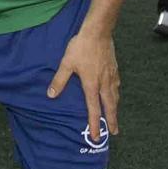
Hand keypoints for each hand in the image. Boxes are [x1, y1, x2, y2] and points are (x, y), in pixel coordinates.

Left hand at [48, 26, 118, 145]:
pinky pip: (117, 86)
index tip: (97, 136)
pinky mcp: (115, 68)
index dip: (95, 124)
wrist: (98, 32)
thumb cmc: (81, 47)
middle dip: (111, 121)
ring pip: (115, 97)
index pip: (93, 109)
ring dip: (115, 109)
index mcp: (91, 85)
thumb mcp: (66, 64)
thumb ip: (59, 80)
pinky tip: (115, 94)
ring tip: (115, 117)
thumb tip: (50, 95)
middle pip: (109, 107)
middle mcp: (104, 83)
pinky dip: (116, 94)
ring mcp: (111, 76)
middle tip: (114, 132)